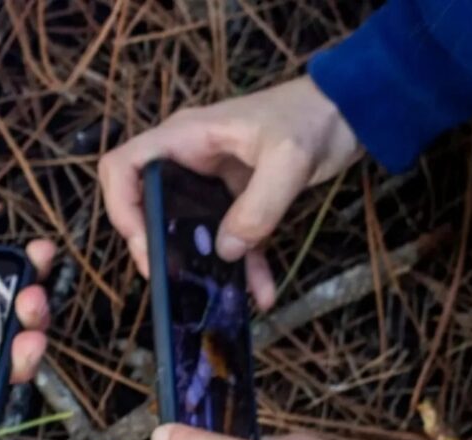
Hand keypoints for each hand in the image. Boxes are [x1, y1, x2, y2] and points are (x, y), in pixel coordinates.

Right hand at [99, 75, 360, 307]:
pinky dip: (241, 267)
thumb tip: (226, 252)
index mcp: (185, 138)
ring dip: (195, 264)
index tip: (143, 242)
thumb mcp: (289, 160)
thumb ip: (257, 208)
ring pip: (184, 229)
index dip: (120, 207)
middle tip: (167, 277)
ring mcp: (209, 182)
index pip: (123, 167)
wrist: (351, 113)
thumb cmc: (314, 119)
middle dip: (152, 246)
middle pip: (144, 205)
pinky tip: (261, 292)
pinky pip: (225, 238)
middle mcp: (187, 160)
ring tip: (207, 295)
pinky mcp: (234, 201)